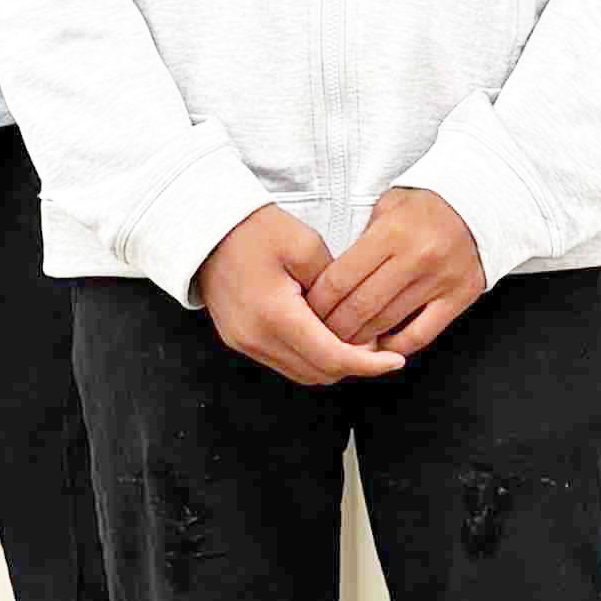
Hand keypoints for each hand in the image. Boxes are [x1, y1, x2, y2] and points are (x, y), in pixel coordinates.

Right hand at [196, 203, 401, 386]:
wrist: (205, 227)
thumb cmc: (255, 229)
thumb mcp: (305, 244)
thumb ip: (335, 286)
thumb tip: (356, 316)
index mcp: (276, 316)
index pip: (332, 358)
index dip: (369, 364)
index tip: (395, 361)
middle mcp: (257, 339)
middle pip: (319, 373)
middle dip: (354, 365)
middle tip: (379, 344)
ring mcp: (244, 343)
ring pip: (302, 372)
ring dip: (332, 363)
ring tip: (356, 340)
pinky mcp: (239, 339)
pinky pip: (283, 361)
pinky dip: (310, 356)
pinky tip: (326, 335)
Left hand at [309, 185, 485, 359]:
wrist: (481, 202)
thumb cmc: (426, 205)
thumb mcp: (387, 207)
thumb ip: (361, 242)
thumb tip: (331, 279)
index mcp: (392, 233)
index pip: (341, 279)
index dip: (318, 301)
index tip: (307, 310)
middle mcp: (416, 258)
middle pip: (359, 307)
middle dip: (332, 326)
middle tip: (320, 332)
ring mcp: (439, 281)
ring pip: (386, 324)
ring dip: (359, 338)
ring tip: (343, 341)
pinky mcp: (459, 297)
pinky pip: (421, 335)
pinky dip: (395, 347)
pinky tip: (380, 347)